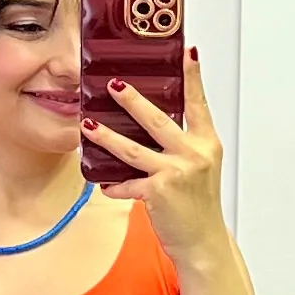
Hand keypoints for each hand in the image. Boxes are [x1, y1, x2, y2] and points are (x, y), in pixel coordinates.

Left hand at [83, 45, 227, 266]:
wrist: (202, 241)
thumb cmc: (198, 205)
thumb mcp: (200, 168)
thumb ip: (182, 145)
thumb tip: (151, 125)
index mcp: (206, 143)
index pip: (198, 103)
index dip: (193, 77)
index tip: (187, 52)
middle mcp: (193, 154)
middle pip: (157, 119)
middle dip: (133, 100)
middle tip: (115, 84)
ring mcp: (175, 172)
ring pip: (132, 149)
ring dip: (106, 136)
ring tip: (88, 125)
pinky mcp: (157, 192)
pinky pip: (127, 184)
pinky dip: (114, 185)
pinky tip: (104, 183)